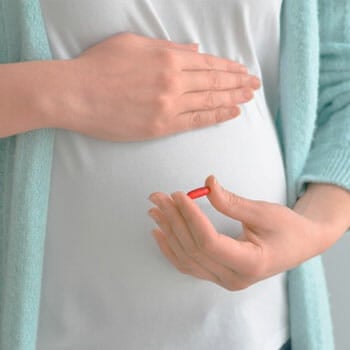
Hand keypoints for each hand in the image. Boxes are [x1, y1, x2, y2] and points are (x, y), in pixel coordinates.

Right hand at [52, 32, 259, 141]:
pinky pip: (194, 122)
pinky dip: (215, 117)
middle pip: (213, 83)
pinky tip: (230, 113)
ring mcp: (168, 107)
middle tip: (255, 86)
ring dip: (232, 100)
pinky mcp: (160, 127)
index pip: (208, 64)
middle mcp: (173, 83)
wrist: (76, 94)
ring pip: (208, 102)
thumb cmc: (99, 65)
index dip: (228, 68)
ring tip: (248, 99)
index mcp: (167, 59)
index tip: (243, 72)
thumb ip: (168, 48)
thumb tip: (195, 51)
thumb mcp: (133, 43)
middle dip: (237, 83)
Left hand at [148, 175, 327, 290]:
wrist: (299, 244)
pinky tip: (159, 233)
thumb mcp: (264, 212)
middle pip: (193, 249)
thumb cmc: (288, 228)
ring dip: (168, 232)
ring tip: (155, 210)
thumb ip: (232, 202)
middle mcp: (233, 278)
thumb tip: (207, 184)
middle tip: (159, 197)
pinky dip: (171, 249)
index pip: (208, 241)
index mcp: (250, 264)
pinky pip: (188, 265)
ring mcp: (223, 279)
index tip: (178, 195)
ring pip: (186, 258)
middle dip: (174, 220)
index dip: (190, 217)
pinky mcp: (217, 275)